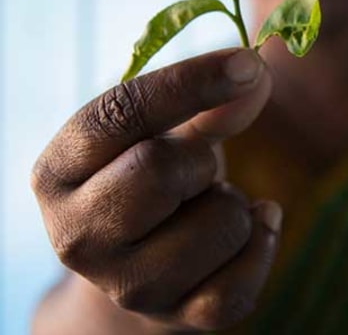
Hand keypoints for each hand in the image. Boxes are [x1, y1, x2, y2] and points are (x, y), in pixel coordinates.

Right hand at [32, 48, 278, 330]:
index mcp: (59, 172)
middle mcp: (77, 235)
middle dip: (199, 161)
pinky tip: (250, 228)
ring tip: (205, 210)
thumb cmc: (152, 184)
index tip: (248, 62)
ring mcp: (127, 286)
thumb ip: (206, 103)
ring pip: (221, 222)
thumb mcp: (163, 134)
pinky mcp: (179, 316)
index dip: (188, 83)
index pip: (117, 114)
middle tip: (194, 174)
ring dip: (233, 204)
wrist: (144, 269)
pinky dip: (264, 241)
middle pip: (161, 169)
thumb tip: (255, 75)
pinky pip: (246, 278)